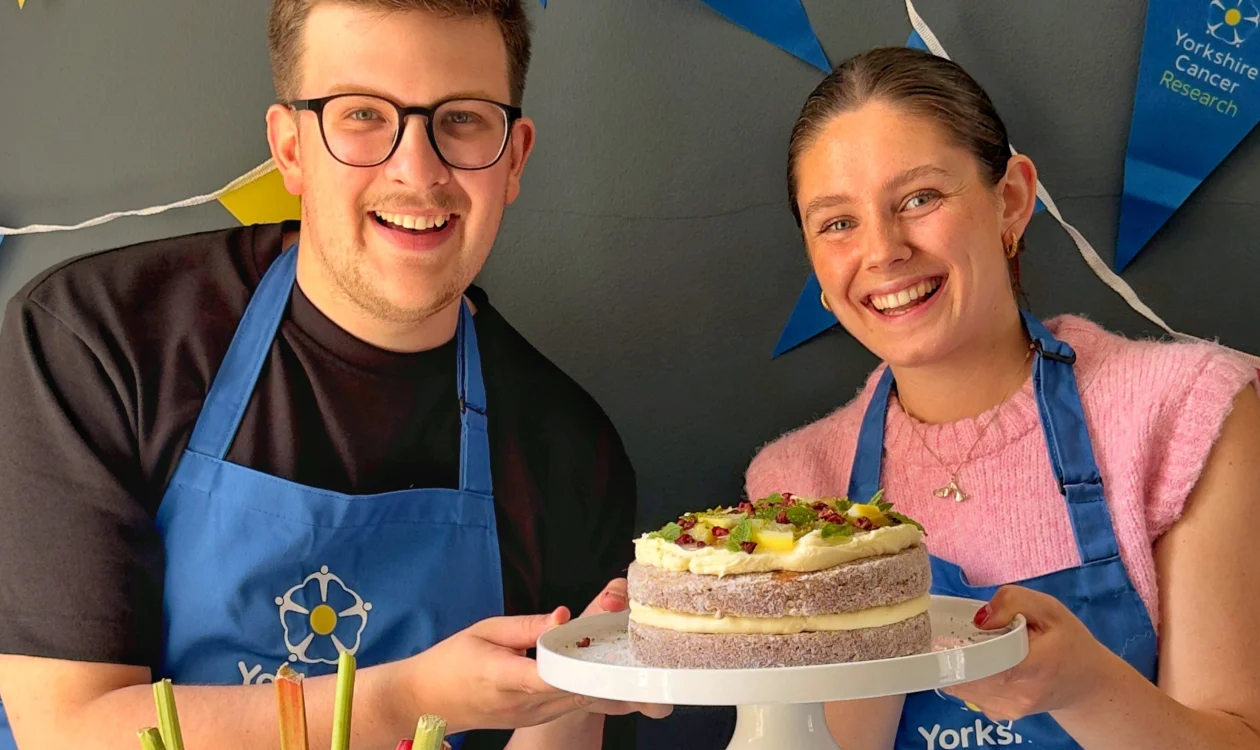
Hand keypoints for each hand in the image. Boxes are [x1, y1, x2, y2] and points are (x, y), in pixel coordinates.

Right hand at [409, 581, 669, 734]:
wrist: (427, 701)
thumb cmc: (452, 660)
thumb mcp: (484, 631)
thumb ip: (526, 626)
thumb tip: (563, 616)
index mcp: (503, 677)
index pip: (547, 675)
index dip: (578, 663)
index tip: (608, 645)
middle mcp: (522, 704)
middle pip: (575, 688)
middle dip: (609, 668)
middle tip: (643, 648)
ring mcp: (531, 716)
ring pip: (580, 700)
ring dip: (607, 681)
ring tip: (641, 658)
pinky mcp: (537, 719)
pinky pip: (573, 704)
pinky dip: (595, 690)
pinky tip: (618, 675)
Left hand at [942, 585, 1120, 721]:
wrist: (1086, 684)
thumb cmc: (1067, 642)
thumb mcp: (1049, 609)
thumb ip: (1013, 602)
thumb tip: (980, 619)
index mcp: (1034, 667)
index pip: (986, 667)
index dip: (958, 654)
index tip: (942, 638)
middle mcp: (1019, 695)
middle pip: (966, 678)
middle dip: (952, 656)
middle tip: (951, 635)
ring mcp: (1009, 710)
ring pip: (962, 688)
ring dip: (956, 666)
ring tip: (969, 647)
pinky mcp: (1001, 715)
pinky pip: (968, 695)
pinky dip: (965, 678)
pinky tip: (979, 663)